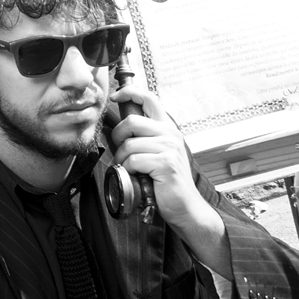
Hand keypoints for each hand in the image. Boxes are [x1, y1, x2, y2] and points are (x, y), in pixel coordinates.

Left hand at [110, 86, 229, 275]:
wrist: (184, 206)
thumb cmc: (164, 180)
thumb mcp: (155, 152)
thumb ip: (142, 136)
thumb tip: (113, 127)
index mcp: (167, 128)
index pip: (149, 97)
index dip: (129, 92)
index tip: (115, 97)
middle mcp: (170, 134)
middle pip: (132, 121)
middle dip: (118, 137)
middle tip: (121, 151)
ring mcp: (169, 148)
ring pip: (129, 144)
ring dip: (122, 158)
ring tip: (130, 168)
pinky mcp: (165, 164)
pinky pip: (134, 160)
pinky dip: (128, 169)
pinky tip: (137, 176)